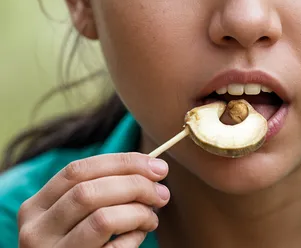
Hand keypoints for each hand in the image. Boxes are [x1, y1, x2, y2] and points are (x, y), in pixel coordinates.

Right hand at [17, 153, 169, 246]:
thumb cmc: (79, 241)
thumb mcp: (76, 213)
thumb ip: (104, 187)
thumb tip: (155, 168)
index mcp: (36, 206)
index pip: (79, 170)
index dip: (122, 162)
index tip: (157, 166)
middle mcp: (36, 231)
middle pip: (89, 192)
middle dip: (135, 186)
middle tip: (162, 193)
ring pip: (102, 219)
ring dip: (138, 212)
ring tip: (151, 217)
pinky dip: (134, 238)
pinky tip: (139, 235)